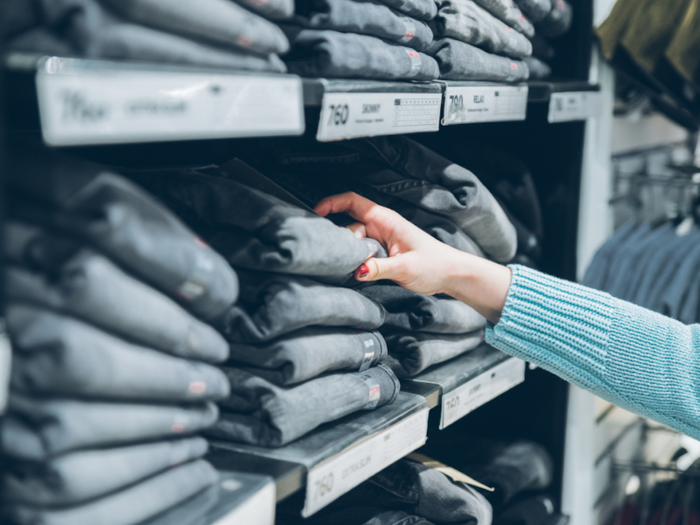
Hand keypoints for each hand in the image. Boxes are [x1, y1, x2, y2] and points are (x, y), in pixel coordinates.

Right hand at [314, 192, 511, 322]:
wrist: (452, 274)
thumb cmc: (435, 264)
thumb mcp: (406, 268)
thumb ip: (379, 268)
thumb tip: (356, 269)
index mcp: (386, 220)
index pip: (352, 201)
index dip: (331, 203)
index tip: (315, 214)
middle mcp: (381, 226)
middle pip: (347, 227)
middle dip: (342, 242)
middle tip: (345, 260)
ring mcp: (380, 240)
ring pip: (353, 242)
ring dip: (351, 256)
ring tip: (359, 269)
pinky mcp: (381, 253)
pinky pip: (360, 253)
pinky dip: (357, 262)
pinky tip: (360, 272)